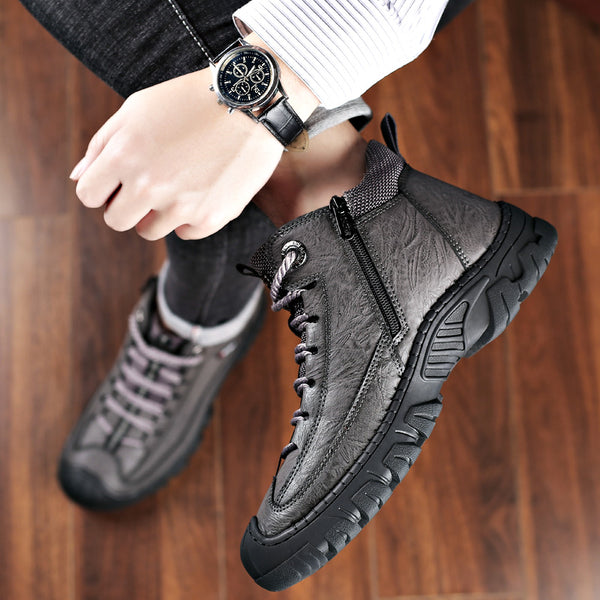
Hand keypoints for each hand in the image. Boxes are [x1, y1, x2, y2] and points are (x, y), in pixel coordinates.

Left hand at [70, 46, 317, 240]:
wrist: (249, 102)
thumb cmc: (189, 101)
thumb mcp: (136, 109)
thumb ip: (101, 145)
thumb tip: (79, 178)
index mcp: (124, 156)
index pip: (88, 196)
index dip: (100, 189)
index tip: (115, 182)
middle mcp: (149, 186)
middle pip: (116, 221)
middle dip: (125, 206)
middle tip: (145, 187)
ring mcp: (182, 206)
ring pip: (150, 231)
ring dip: (156, 214)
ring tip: (177, 186)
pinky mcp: (211, 217)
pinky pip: (186, 232)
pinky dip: (189, 217)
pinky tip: (201, 191)